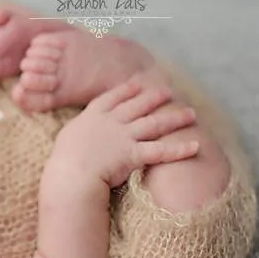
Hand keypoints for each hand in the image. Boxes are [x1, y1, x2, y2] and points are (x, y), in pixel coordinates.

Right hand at [48, 77, 199, 189]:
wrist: (71, 173)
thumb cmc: (63, 160)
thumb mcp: (67, 136)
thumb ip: (79, 129)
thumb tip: (81, 130)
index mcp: (93, 116)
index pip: (112, 98)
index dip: (126, 90)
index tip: (137, 84)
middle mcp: (112, 122)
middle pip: (138, 105)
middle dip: (155, 97)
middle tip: (169, 91)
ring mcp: (124, 137)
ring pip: (155, 123)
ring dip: (175, 117)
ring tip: (191, 113)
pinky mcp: (134, 154)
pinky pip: (162, 151)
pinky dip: (179, 149)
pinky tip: (195, 145)